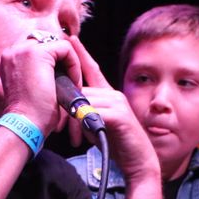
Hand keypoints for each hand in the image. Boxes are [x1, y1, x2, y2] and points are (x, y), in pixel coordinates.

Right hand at [0, 32, 81, 137]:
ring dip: (70, 64)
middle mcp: (12, 52)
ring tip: (72, 85)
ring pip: (58, 45)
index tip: (62, 80)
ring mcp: (23, 50)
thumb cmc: (31, 115)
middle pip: (47, 43)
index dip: (55, 61)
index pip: (38, 47)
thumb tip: (57, 67)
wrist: (26, 124)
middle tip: (69, 82)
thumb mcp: (32, 88)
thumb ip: (38, 72)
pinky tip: (73, 83)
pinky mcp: (37, 53)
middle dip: (62, 60)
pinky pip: (65, 49)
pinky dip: (74, 65)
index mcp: (9, 60)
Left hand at [68, 36, 159, 181]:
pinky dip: (85, 122)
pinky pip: (94, 113)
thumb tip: (69, 107)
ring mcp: (118, 103)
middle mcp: (114, 94)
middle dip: (67, 107)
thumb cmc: (116, 142)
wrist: (138, 159)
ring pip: (85, 101)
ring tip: (72, 136)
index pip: (92, 70)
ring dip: (75, 119)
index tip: (70, 38)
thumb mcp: (95, 123)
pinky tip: (83, 132)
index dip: (81, 54)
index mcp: (108, 94)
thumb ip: (84, 111)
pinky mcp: (120, 116)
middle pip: (81, 90)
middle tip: (60, 126)